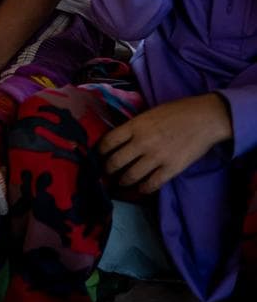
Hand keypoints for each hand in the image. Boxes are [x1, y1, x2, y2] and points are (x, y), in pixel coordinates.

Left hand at [99, 94, 232, 193]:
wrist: (204, 119)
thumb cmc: (176, 112)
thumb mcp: (149, 114)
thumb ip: (134, 127)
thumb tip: (120, 140)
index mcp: (135, 125)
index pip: (108, 142)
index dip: (100, 152)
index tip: (98, 156)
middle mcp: (142, 142)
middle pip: (115, 162)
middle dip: (107, 170)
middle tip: (106, 174)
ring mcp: (156, 157)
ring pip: (131, 176)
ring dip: (123, 181)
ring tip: (121, 182)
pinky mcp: (171, 169)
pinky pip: (151, 184)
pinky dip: (143, 189)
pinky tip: (140, 188)